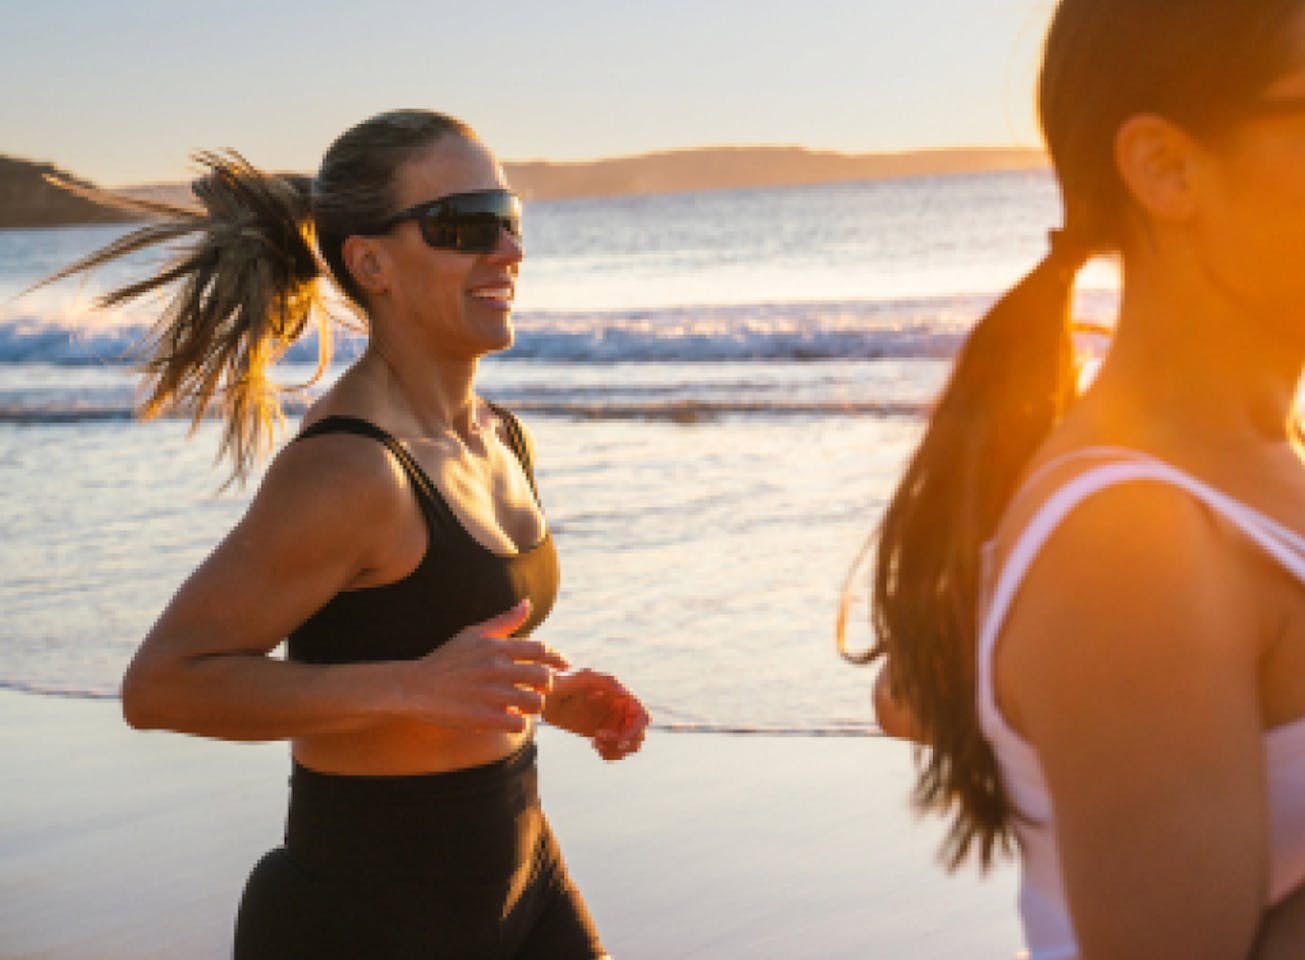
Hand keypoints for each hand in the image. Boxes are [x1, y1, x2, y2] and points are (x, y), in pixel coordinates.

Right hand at [397, 600, 569, 731]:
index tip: (565, 665)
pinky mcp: (482, 717)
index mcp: (496, 647)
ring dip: (534, 707)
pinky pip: (517, 723)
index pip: (541, 650)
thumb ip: (504, 621)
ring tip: (524, 707)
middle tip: (538, 690)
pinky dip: (518, 723)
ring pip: (534, 702)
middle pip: (543, 677)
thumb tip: (527, 603)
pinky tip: (508, 719)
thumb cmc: (446, 660)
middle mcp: (496, 668)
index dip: (557, 658)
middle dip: (546, 686)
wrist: (413, 688)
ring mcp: (490, 693)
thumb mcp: (473, 634)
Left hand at [544, 669, 649, 759]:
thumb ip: (602, 681)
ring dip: (618, 749)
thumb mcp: (580, 678)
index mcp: (619, 694)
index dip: (635, 730)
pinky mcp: (603, 733)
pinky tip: (595, 746)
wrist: (543, 697)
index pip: (641, 715)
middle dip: (625, 742)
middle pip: (639, 733)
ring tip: (597, 743)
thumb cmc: (561, 684)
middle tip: (601, 739)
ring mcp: (612, 721)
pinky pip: (617, 750)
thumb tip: (625, 694)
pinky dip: (611, 753)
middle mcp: (620, 708)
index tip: (619, 740)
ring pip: (631, 744)